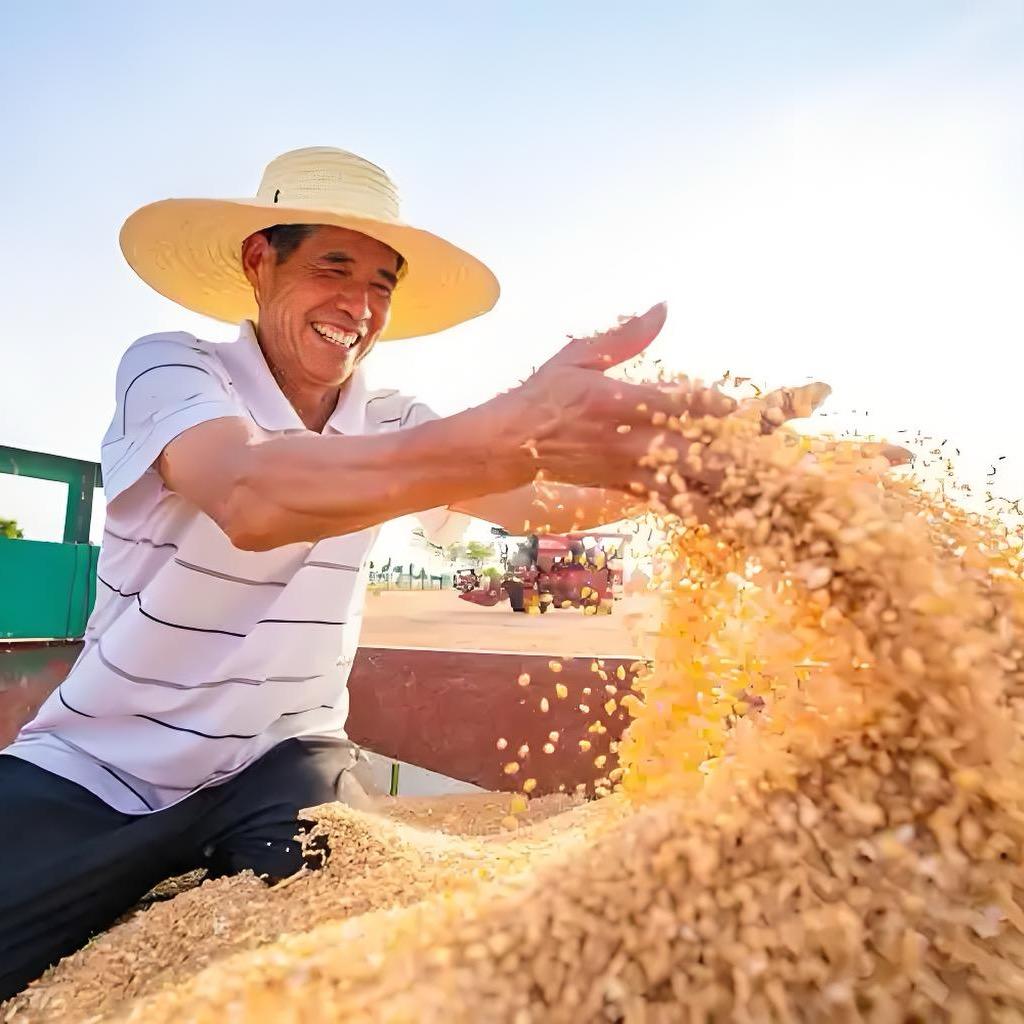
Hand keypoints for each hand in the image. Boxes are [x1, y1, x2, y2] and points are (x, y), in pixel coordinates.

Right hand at [516, 303, 829, 498]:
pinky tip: (741, 522)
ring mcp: (632, 472)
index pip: (677, 405)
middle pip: (698, 453)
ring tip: (778, 501)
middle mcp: (629, 443)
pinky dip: (710, 513)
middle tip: (786, 458)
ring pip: (692, 488)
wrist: (511, 446)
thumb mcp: (577, 355)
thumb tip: (664, 308)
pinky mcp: (630, 489)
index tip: (749, 409)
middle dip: (745, 454)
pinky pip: (675, 504)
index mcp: (616, 403)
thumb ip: (625, 336)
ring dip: (736, 494)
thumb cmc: (544, 394)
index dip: (717, 408)